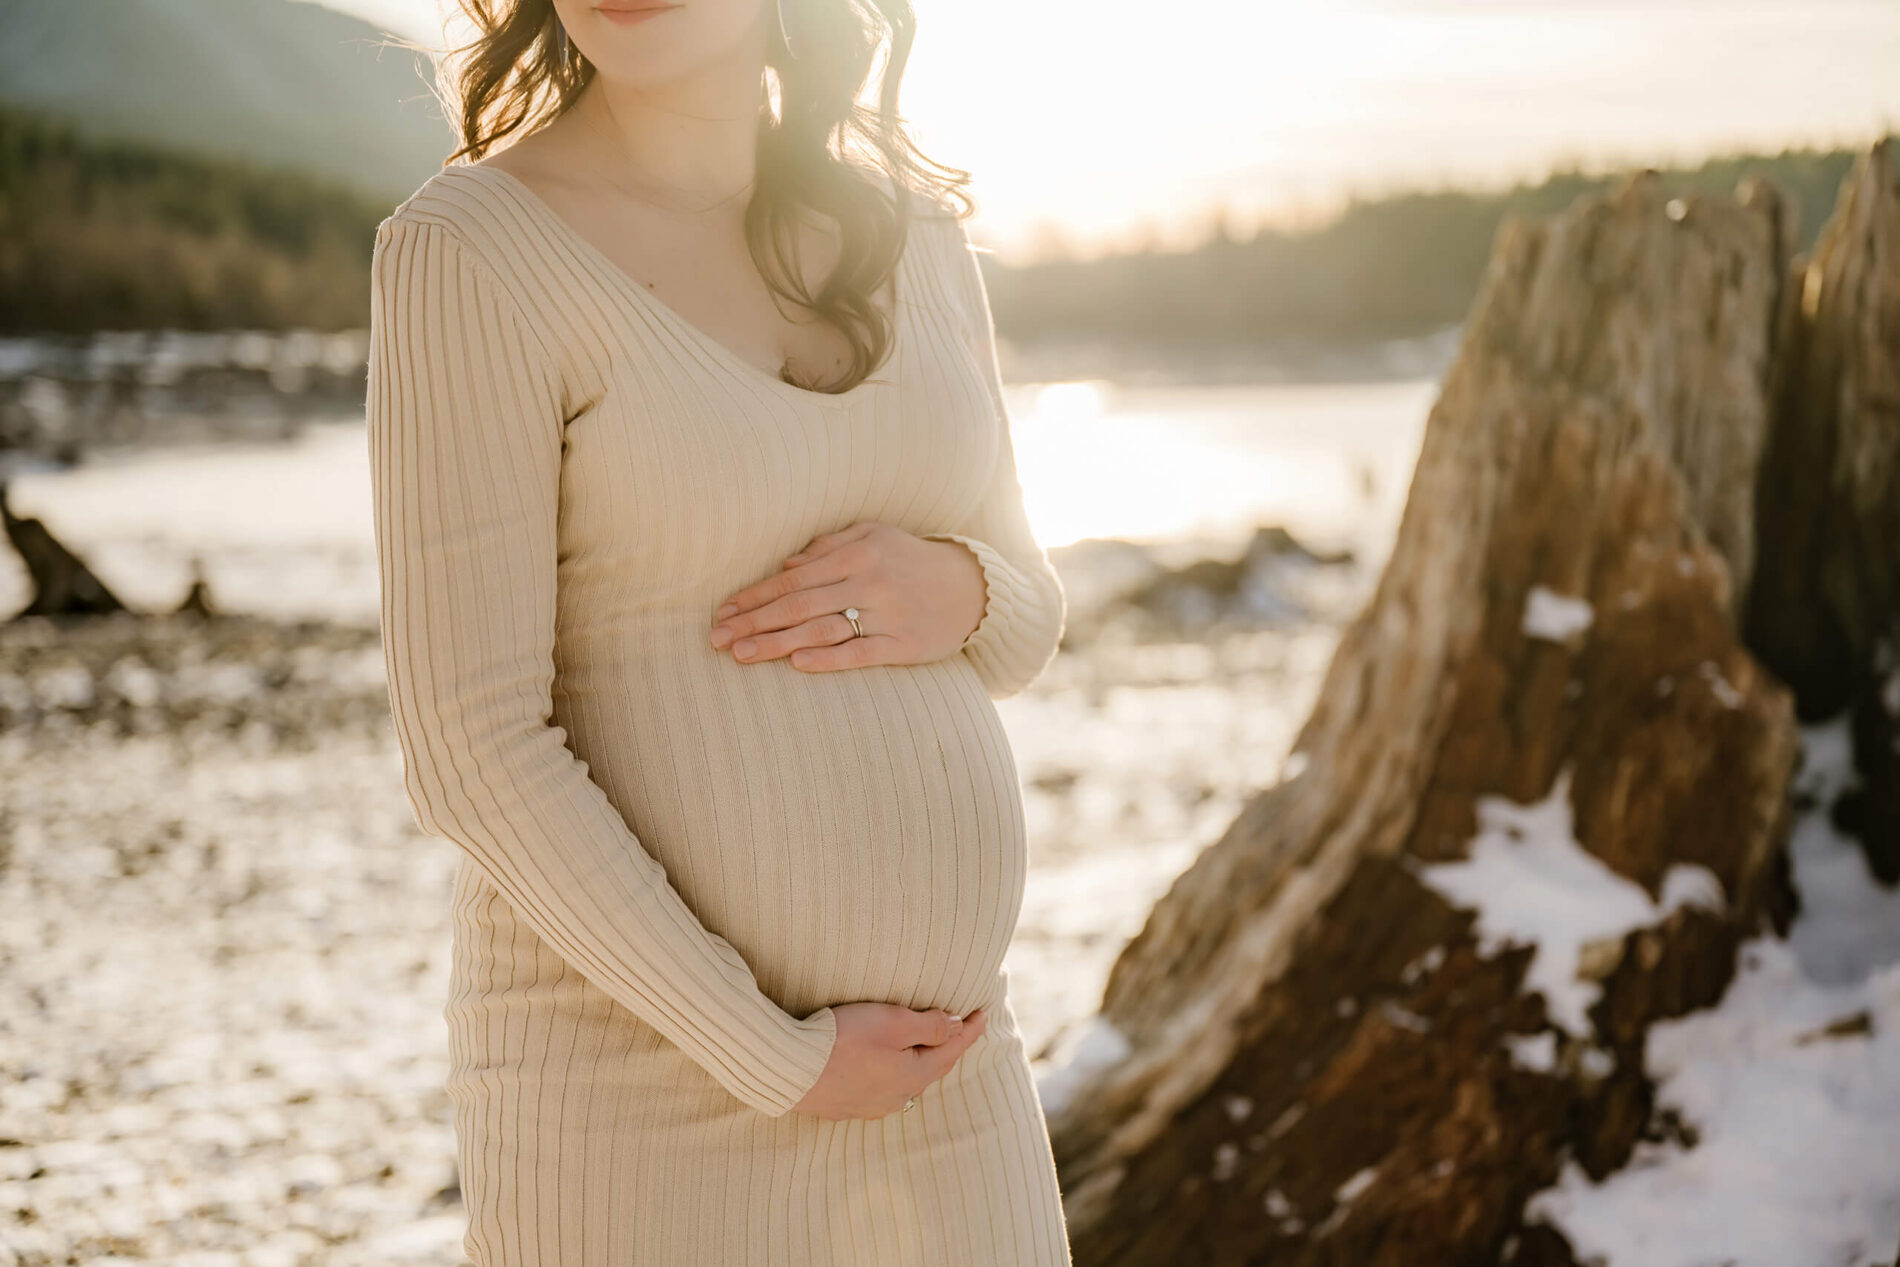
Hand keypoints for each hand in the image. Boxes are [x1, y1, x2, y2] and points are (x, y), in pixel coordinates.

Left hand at [708, 521, 987, 672]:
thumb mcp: (875, 537)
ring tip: (741, 655)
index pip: (794, 577)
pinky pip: (860, 653)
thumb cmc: (912, 561)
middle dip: (754, 622)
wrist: (973, 589)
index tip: (724, 613)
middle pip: (799, 604)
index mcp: (857, 553)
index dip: (755, 596)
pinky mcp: (904, 646)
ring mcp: (886, 615)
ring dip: (777, 643)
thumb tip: (785, 566)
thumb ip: (830, 547)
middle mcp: (868, 581)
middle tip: (718, 640)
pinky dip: (828, 659)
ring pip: (822, 629)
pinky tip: (797, 664)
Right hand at [792, 1003, 989, 1119]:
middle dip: (945, 1046)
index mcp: (913, 1076)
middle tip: (959, 1027)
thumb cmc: (843, 1040)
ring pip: (904, 1080)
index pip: (952, 1049)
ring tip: (922, 1044)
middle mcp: (896, 1098)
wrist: (789, 1070)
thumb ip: (929, 1025)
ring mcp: (869, 1106)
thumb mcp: (893, 1022)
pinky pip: (879, 1088)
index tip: (985, 1013)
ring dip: (916, 1060)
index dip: (970, 1030)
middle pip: (930, 1067)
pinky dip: (890, 1071)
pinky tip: (882, 1065)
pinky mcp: (845, 1106)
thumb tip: (956, 1025)